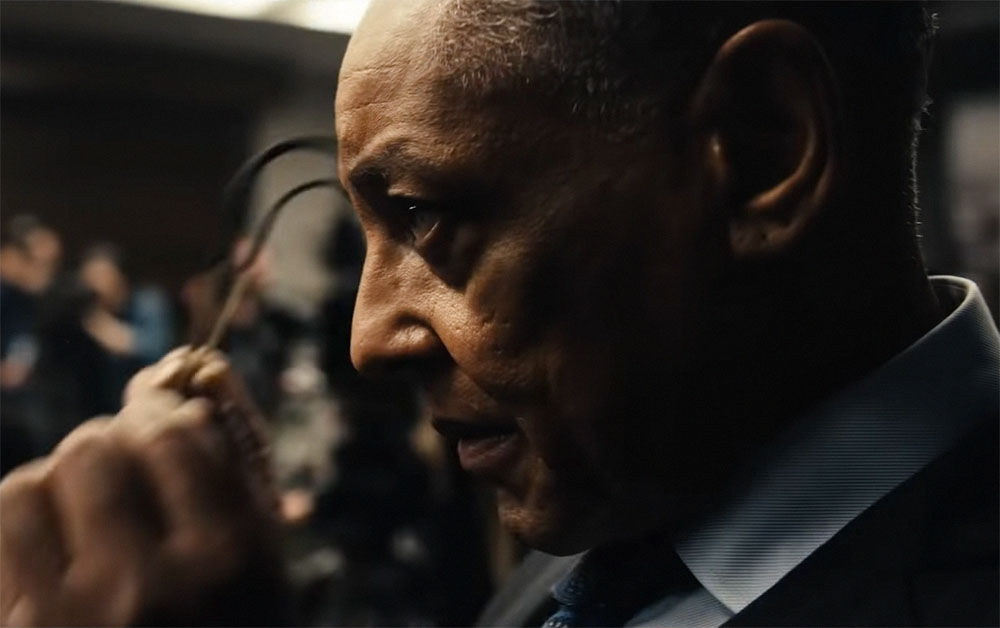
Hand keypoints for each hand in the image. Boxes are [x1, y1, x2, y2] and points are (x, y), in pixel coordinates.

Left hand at [0, 347, 287, 625]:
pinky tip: (43, 555)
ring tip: (74, 521)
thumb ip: (231, 471)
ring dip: (49, 490)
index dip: (161, 419)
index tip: (157, 425)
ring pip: (25, 485)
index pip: (173, 434)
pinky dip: (16, 528)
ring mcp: (66, 617)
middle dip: (103, 450)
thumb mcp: (257, 570)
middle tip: (115, 474)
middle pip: (93, 448)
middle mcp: (149, 584)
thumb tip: (187, 379)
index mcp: (229, 560)